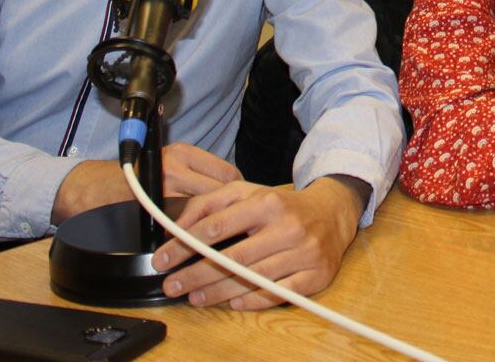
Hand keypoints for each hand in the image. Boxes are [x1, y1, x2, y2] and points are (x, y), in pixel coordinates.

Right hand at [51, 143, 243, 224]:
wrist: (91, 190)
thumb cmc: (132, 180)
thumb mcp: (167, 165)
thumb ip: (196, 175)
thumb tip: (232, 195)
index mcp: (183, 153)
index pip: (228, 174)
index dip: (238, 193)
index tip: (240, 207)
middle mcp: (176, 166)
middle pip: (222, 192)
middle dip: (230, 211)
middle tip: (234, 227)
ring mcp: (164, 188)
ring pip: (207, 211)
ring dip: (214, 225)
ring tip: (219, 238)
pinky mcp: (153, 209)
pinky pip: (184, 227)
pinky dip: (193, 235)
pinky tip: (195, 243)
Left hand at [154, 175, 368, 309]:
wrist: (332, 213)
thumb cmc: (282, 206)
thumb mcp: (247, 192)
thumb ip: (209, 203)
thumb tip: (176, 227)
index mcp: (267, 203)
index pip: (216, 226)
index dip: (184, 245)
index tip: (162, 259)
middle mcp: (287, 226)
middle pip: (232, 258)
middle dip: (195, 275)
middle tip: (172, 285)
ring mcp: (304, 252)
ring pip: (253, 279)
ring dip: (218, 292)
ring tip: (195, 298)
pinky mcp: (316, 275)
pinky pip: (278, 294)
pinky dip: (253, 301)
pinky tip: (233, 302)